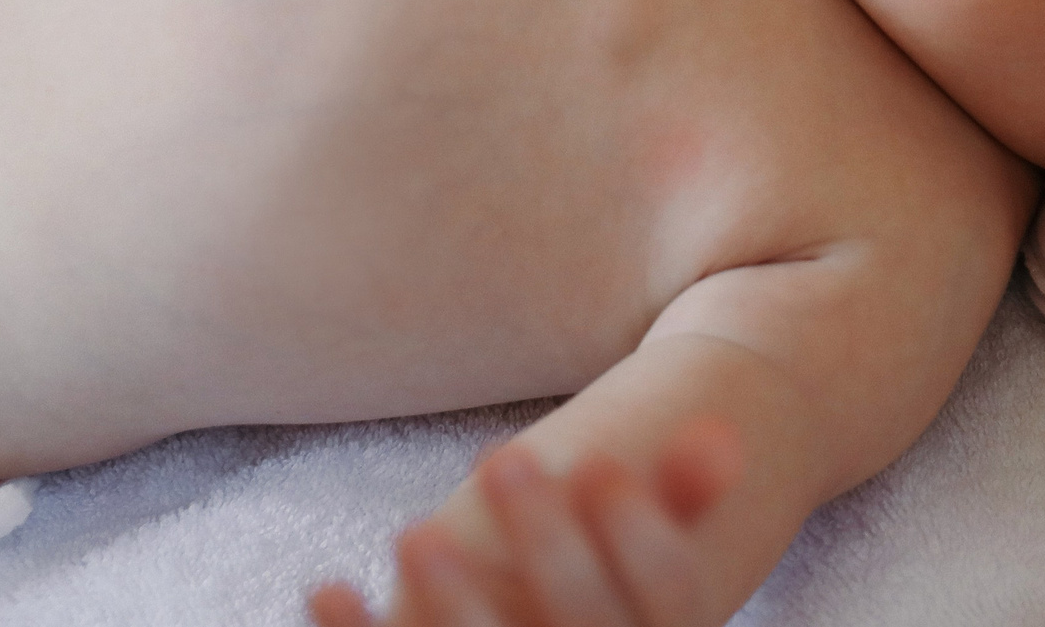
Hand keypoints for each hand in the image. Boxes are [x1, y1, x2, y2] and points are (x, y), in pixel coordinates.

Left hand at [307, 425, 742, 626]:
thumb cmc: (591, 606)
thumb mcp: (642, 563)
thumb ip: (678, 503)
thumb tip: (720, 438)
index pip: (668, 603)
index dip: (638, 534)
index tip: (597, 460)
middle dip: (543, 547)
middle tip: (505, 453)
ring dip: (452, 607)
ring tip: (413, 530)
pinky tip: (324, 586)